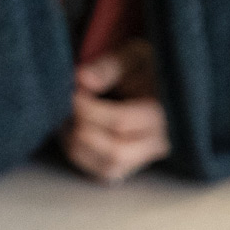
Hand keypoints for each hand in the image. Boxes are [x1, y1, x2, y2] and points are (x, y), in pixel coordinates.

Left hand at [63, 50, 169, 184]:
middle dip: (81, 129)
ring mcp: (145, 158)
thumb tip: (82, 79)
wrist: (156, 81)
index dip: (87, 108)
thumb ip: (109, 66)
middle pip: (114, 151)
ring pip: (107, 167)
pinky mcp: (130, 165)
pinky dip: (81, 156)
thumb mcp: (131, 55)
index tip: (70, 92)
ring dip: (77, 145)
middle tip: (65, 106)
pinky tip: (71, 131)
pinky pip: (103, 174)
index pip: (121, 122)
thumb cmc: (143, 66)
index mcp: (164, 114)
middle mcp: (159, 142)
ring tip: (66, 117)